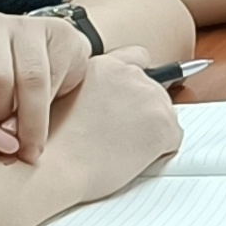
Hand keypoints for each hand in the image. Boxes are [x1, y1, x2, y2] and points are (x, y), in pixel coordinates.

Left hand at [0, 6, 94, 162]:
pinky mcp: (57, 31)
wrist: (46, 62)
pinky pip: (55, 76)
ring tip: (30, 141)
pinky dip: (51, 107)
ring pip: (28, 79)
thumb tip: (5, 144)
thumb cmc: (3, 90)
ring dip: (30, 120)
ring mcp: (23, 26)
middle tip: (8, 138)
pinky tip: (47, 118)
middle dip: (0, 116)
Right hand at [27, 53, 182, 207]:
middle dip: (142, 111)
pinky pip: (173, 139)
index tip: (132, 98)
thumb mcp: (63, 95)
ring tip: (121, 148)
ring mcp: (148, 97)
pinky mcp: (162, 124)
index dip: (137, 81)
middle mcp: (129, 75)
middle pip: (154, 89)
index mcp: (104, 65)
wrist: (55, 168)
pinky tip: (133, 159)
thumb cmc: (52, 143)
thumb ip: (91, 88)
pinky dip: (161, 151)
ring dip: (151, 129)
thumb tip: (105, 100)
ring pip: (166, 113)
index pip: (137, 57)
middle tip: (120, 135)